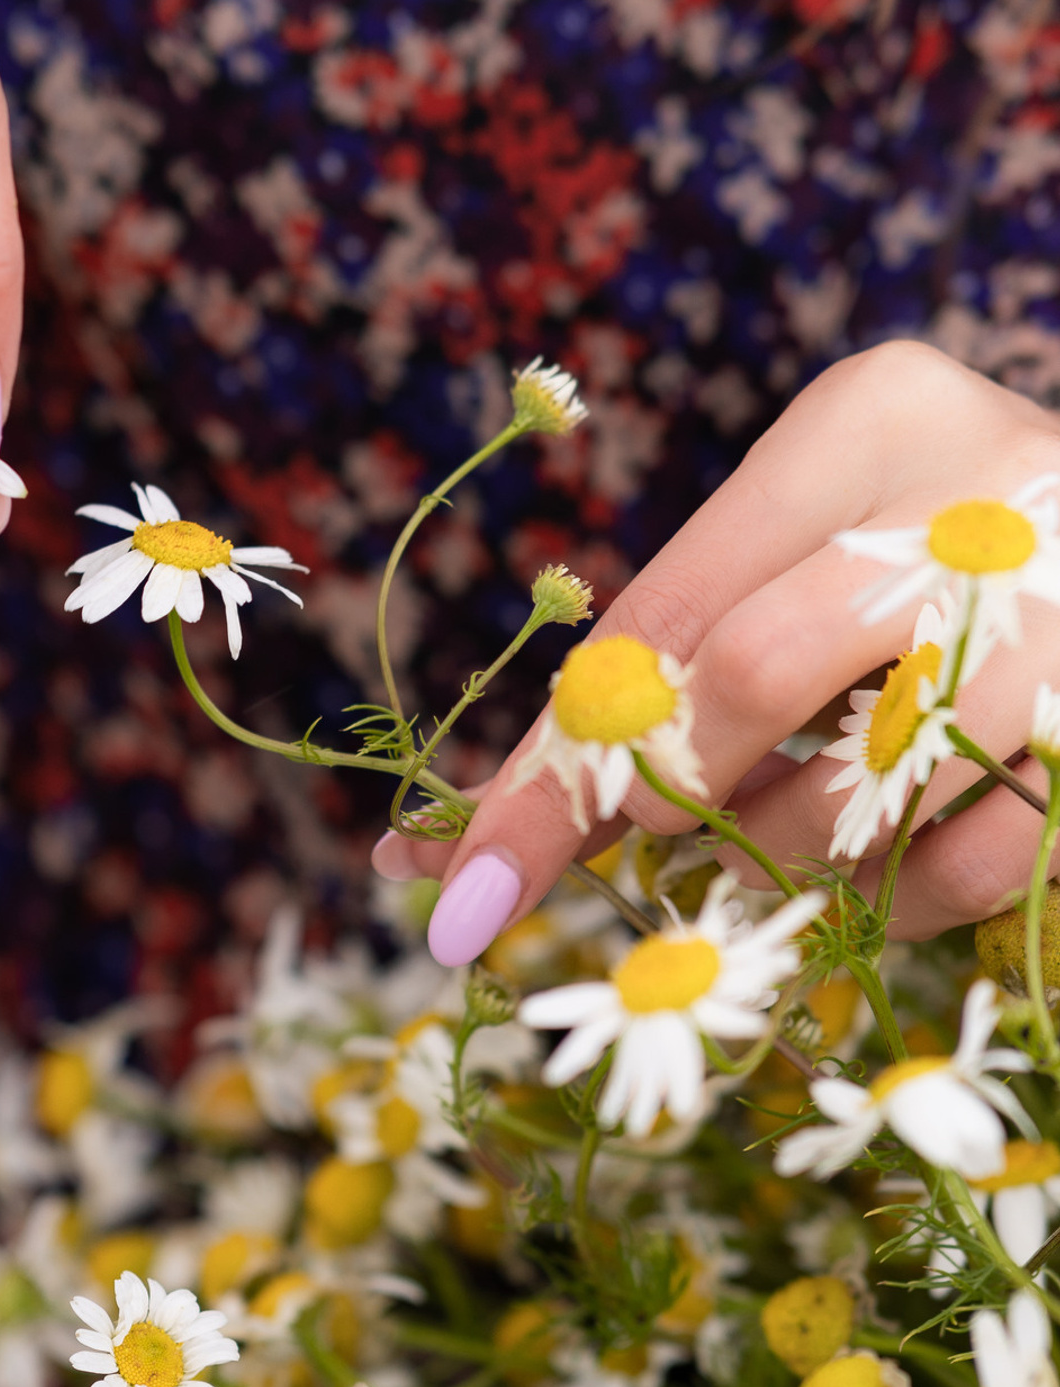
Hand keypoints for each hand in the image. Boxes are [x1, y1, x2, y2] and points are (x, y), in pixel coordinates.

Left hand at [375, 341, 1059, 958]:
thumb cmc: (927, 561)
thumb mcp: (796, 561)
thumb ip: (657, 675)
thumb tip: (470, 849)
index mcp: (868, 420)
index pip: (662, 609)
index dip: (553, 759)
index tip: (468, 873)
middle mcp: (982, 492)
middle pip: (751, 675)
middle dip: (674, 786)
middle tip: (660, 825)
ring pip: (860, 789)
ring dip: (778, 850)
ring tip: (776, 834)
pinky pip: (961, 867)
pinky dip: (884, 900)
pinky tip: (871, 869)